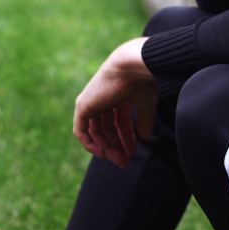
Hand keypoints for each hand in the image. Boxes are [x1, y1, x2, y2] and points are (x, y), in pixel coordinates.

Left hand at [72, 38, 157, 169]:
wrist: (132, 67)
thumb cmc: (143, 81)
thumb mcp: (146, 105)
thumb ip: (144, 121)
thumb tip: (145, 138)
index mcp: (118, 95)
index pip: (119, 121)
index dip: (126, 138)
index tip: (133, 152)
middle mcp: (103, 98)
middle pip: (107, 128)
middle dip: (116, 146)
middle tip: (125, 162)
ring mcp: (92, 102)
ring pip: (95, 132)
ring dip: (106, 147)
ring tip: (118, 159)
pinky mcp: (83, 106)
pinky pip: (81, 130)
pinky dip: (89, 143)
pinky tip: (102, 153)